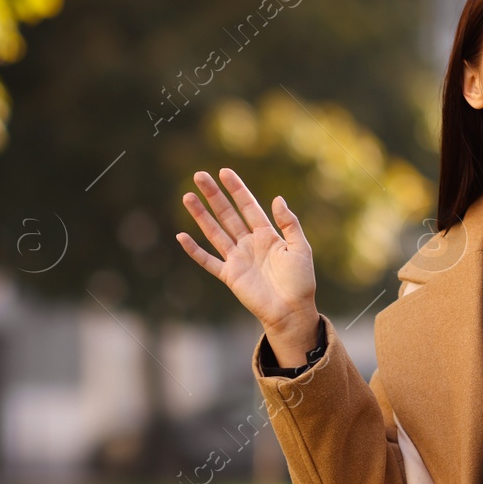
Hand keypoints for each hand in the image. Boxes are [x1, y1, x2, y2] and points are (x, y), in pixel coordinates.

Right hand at [175, 168, 317, 339]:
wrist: (292, 311)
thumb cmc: (301, 282)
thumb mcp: (300, 248)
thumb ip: (289, 224)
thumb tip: (277, 199)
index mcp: (267, 235)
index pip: (248, 207)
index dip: (237, 189)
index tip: (224, 172)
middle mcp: (249, 244)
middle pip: (227, 215)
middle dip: (214, 195)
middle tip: (199, 176)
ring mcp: (237, 259)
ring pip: (215, 232)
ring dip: (201, 215)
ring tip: (188, 197)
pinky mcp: (229, 276)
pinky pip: (208, 261)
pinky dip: (194, 250)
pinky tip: (181, 236)